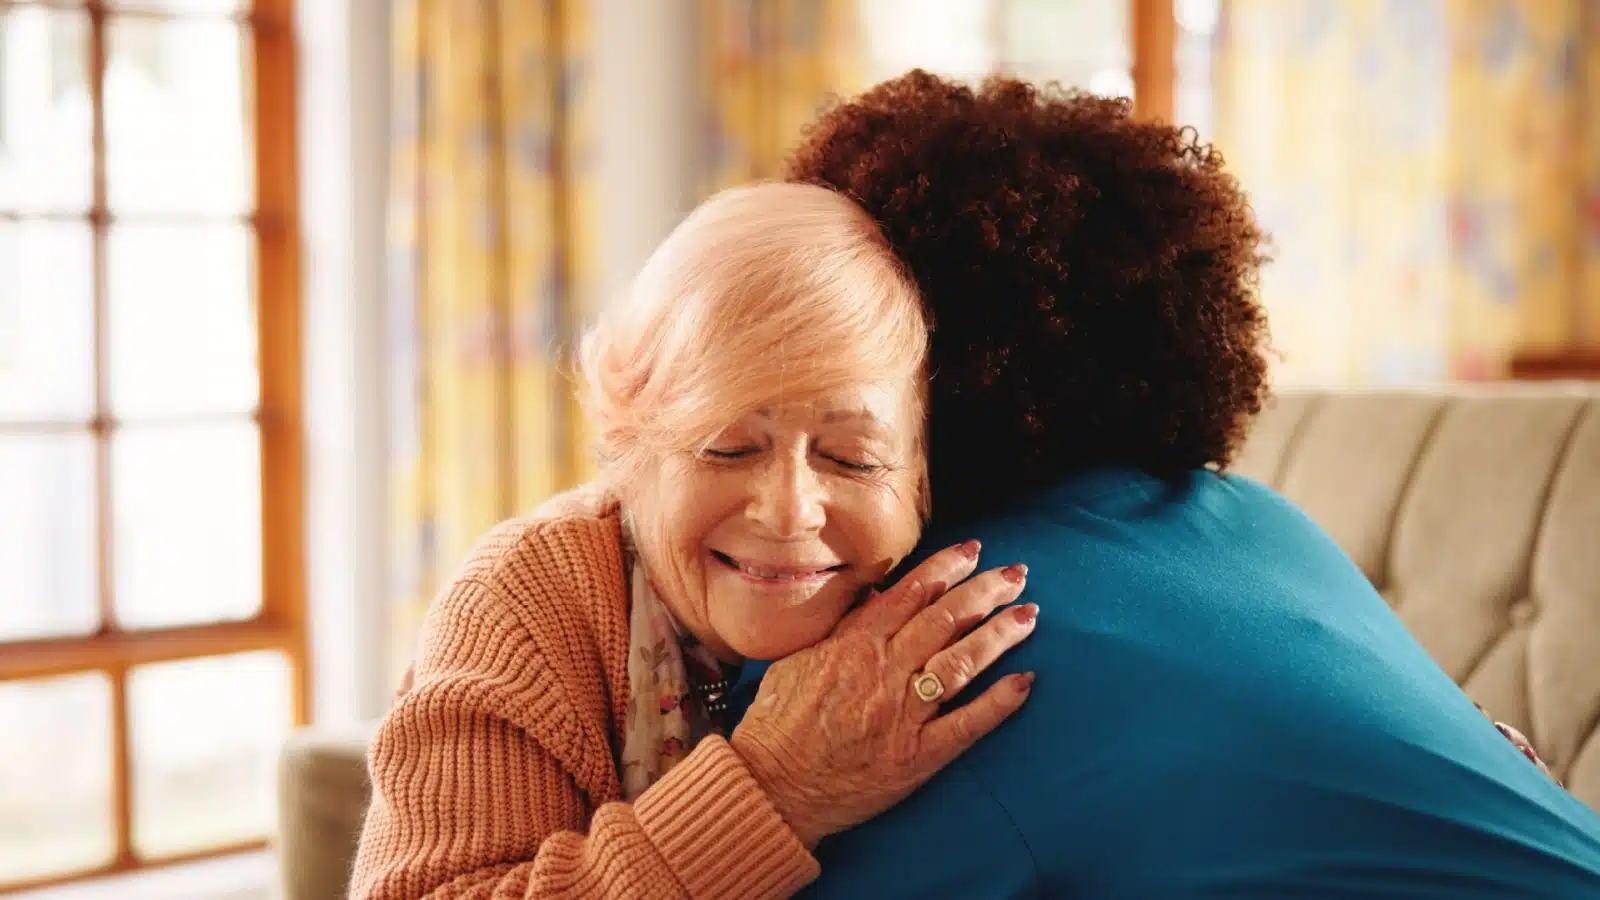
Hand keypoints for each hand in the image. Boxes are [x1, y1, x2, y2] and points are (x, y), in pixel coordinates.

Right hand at [730, 541, 1036, 847]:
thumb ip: (839, 629)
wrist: (771, 787)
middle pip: (946, 620)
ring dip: (999, 635)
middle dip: (986, 591)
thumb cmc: (776, 724)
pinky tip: (1025, 681)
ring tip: (1028, 615)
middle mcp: (884, 673)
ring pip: (962, 663)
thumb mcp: (796, 659)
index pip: (911, 594)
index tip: (973, 551)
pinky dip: (999, 703)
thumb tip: (873, 596)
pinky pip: (966, 726)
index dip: (946, 568)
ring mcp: (903, 715)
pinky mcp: (916, 757)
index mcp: (854, 645)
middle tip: (1017, 573)